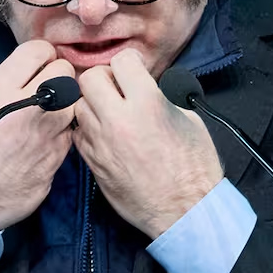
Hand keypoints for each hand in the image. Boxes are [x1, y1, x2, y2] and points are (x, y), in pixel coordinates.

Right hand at [0, 40, 74, 229]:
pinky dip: (63, 131)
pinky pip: (71, 132)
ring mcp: (48, 133)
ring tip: (48, 112)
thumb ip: (4, 85)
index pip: (39, 50)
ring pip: (74, 100)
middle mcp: (29, 107)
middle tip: (46, 86)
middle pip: (64, 71)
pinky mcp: (58, 156)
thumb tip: (28, 74)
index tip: (38, 64)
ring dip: (65, 102)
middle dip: (57, 75)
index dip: (40, 55)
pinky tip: (46, 138)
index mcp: (1, 90)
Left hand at [72, 49, 223, 238]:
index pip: (121, 61)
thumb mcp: (188, 120)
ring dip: (92, 103)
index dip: (130, 63)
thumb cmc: (195, 168)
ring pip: (78, 105)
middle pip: (89, 79)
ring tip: (109, 111)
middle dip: (103, 78)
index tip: (133, 70)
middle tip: (115, 87)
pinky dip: (88, 128)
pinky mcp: (93, 163)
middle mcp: (119, 120)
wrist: (185, 211)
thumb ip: (161, 98)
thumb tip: (145, 88)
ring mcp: (101, 143)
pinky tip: (104, 133)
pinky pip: (77, 133)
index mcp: (148, 104)